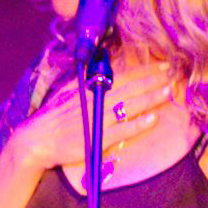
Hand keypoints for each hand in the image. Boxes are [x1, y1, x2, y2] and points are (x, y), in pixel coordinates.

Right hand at [8, 61, 179, 175]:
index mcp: (88, 90)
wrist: (35, 140)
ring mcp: (95, 120)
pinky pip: (120, 131)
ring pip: (127, 106)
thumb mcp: (67, 94)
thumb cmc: (52, 119)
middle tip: (172, 74)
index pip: (120, 76)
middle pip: (128, 88)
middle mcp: (93, 101)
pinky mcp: (94, 139)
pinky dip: (137, 125)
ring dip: (149, 99)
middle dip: (151, 80)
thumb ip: (85, 84)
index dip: (143, 71)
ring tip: (167, 92)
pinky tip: (152, 119)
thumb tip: (102, 74)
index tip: (161, 66)